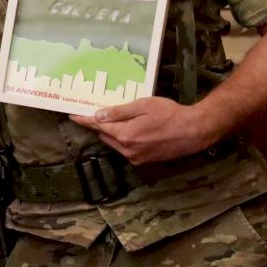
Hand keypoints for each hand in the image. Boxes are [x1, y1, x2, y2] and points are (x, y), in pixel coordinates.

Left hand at [69, 96, 219, 164]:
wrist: (193, 131)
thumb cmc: (170, 114)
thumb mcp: (143, 106)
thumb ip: (119, 112)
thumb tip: (98, 115)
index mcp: (125, 135)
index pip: (99, 127)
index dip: (85, 121)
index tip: (73, 116)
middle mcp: (128, 150)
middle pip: (106, 136)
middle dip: (100, 125)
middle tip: (97, 113)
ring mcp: (136, 157)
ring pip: (116, 144)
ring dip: (113, 133)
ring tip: (116, 120)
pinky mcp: (144, 161)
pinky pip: (127, 149)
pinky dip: (124, 140)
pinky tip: (132, 130)